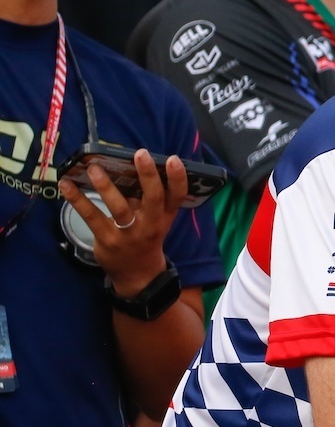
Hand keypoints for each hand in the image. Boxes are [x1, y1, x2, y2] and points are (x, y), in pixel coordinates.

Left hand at [59, 151, 187, 297]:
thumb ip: (148, 199)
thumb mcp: (156, 220)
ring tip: (94, 168)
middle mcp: (151, 224)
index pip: (177, 196)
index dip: (178, 178)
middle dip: (147, 175)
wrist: (137, 273)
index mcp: (165, 216)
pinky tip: (66, 185)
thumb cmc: (146, 237)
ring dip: (106, 186)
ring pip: (119, 207)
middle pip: (153, 198)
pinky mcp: (107, 239)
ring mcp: (129, 233)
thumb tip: (128, 167)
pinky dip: (77, 200)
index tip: (173, 159)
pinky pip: (91, 217)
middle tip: (141, 154)